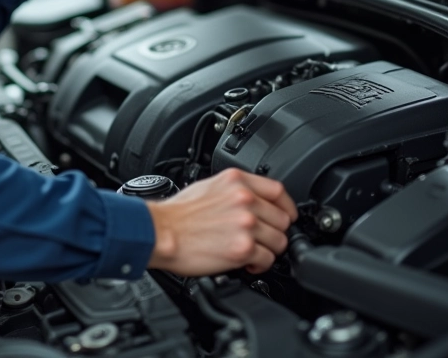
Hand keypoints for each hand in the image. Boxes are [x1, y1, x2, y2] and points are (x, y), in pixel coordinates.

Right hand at [146, 168, 297, 276]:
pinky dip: (259, 265)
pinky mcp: (243, 248)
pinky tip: (246, 262)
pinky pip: (267, 260)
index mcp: (236, 181)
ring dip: (268, 250)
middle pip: (283, 219)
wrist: (161, 231)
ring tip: (252, 251)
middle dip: (274, 232)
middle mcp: (244, 199)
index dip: (286, 207)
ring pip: (279, 241)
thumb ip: (236, 190)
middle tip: (261, 239)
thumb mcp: (209, 186)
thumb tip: (254, 201)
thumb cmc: (179, 213)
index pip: (278, 191)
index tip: (285, 215)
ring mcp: (246, 223)